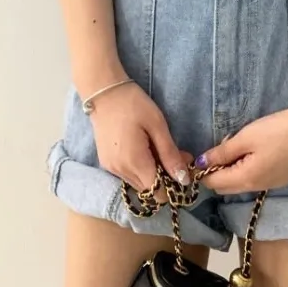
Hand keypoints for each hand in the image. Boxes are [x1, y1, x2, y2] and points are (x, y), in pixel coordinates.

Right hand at [89, 81, 191, 195]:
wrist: (104, 93)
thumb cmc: (134, 104)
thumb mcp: (157, 125)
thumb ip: (170, 154)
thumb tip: (184, 180)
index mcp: (134, 162)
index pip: (158, 193)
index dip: (174, 185)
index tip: (183, 167)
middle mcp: (120, 171)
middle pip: (149, 189)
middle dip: (166, 177)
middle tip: (177, 153)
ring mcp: (111, 168)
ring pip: (139, 183)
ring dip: (153, 172)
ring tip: (160, 148)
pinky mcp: (107, 163)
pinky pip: (128, 175)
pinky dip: (141, 168)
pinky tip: (146, 149)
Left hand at [199, 76, 287, 193]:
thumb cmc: (277, 130)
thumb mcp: (246, 137)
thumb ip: (222, 152)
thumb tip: (201, 162)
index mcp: (246, 179)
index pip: (214, 183)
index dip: (203, 171)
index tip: (201, 155)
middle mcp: (258, 188)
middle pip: (227, 187)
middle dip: (217, 172)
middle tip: (220, 149)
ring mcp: (273, 185)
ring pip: (242, 183)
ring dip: (233, 170)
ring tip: (237, 147)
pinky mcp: (283, 178)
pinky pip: (257, 179)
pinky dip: (248, 169)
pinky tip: (255, 152)